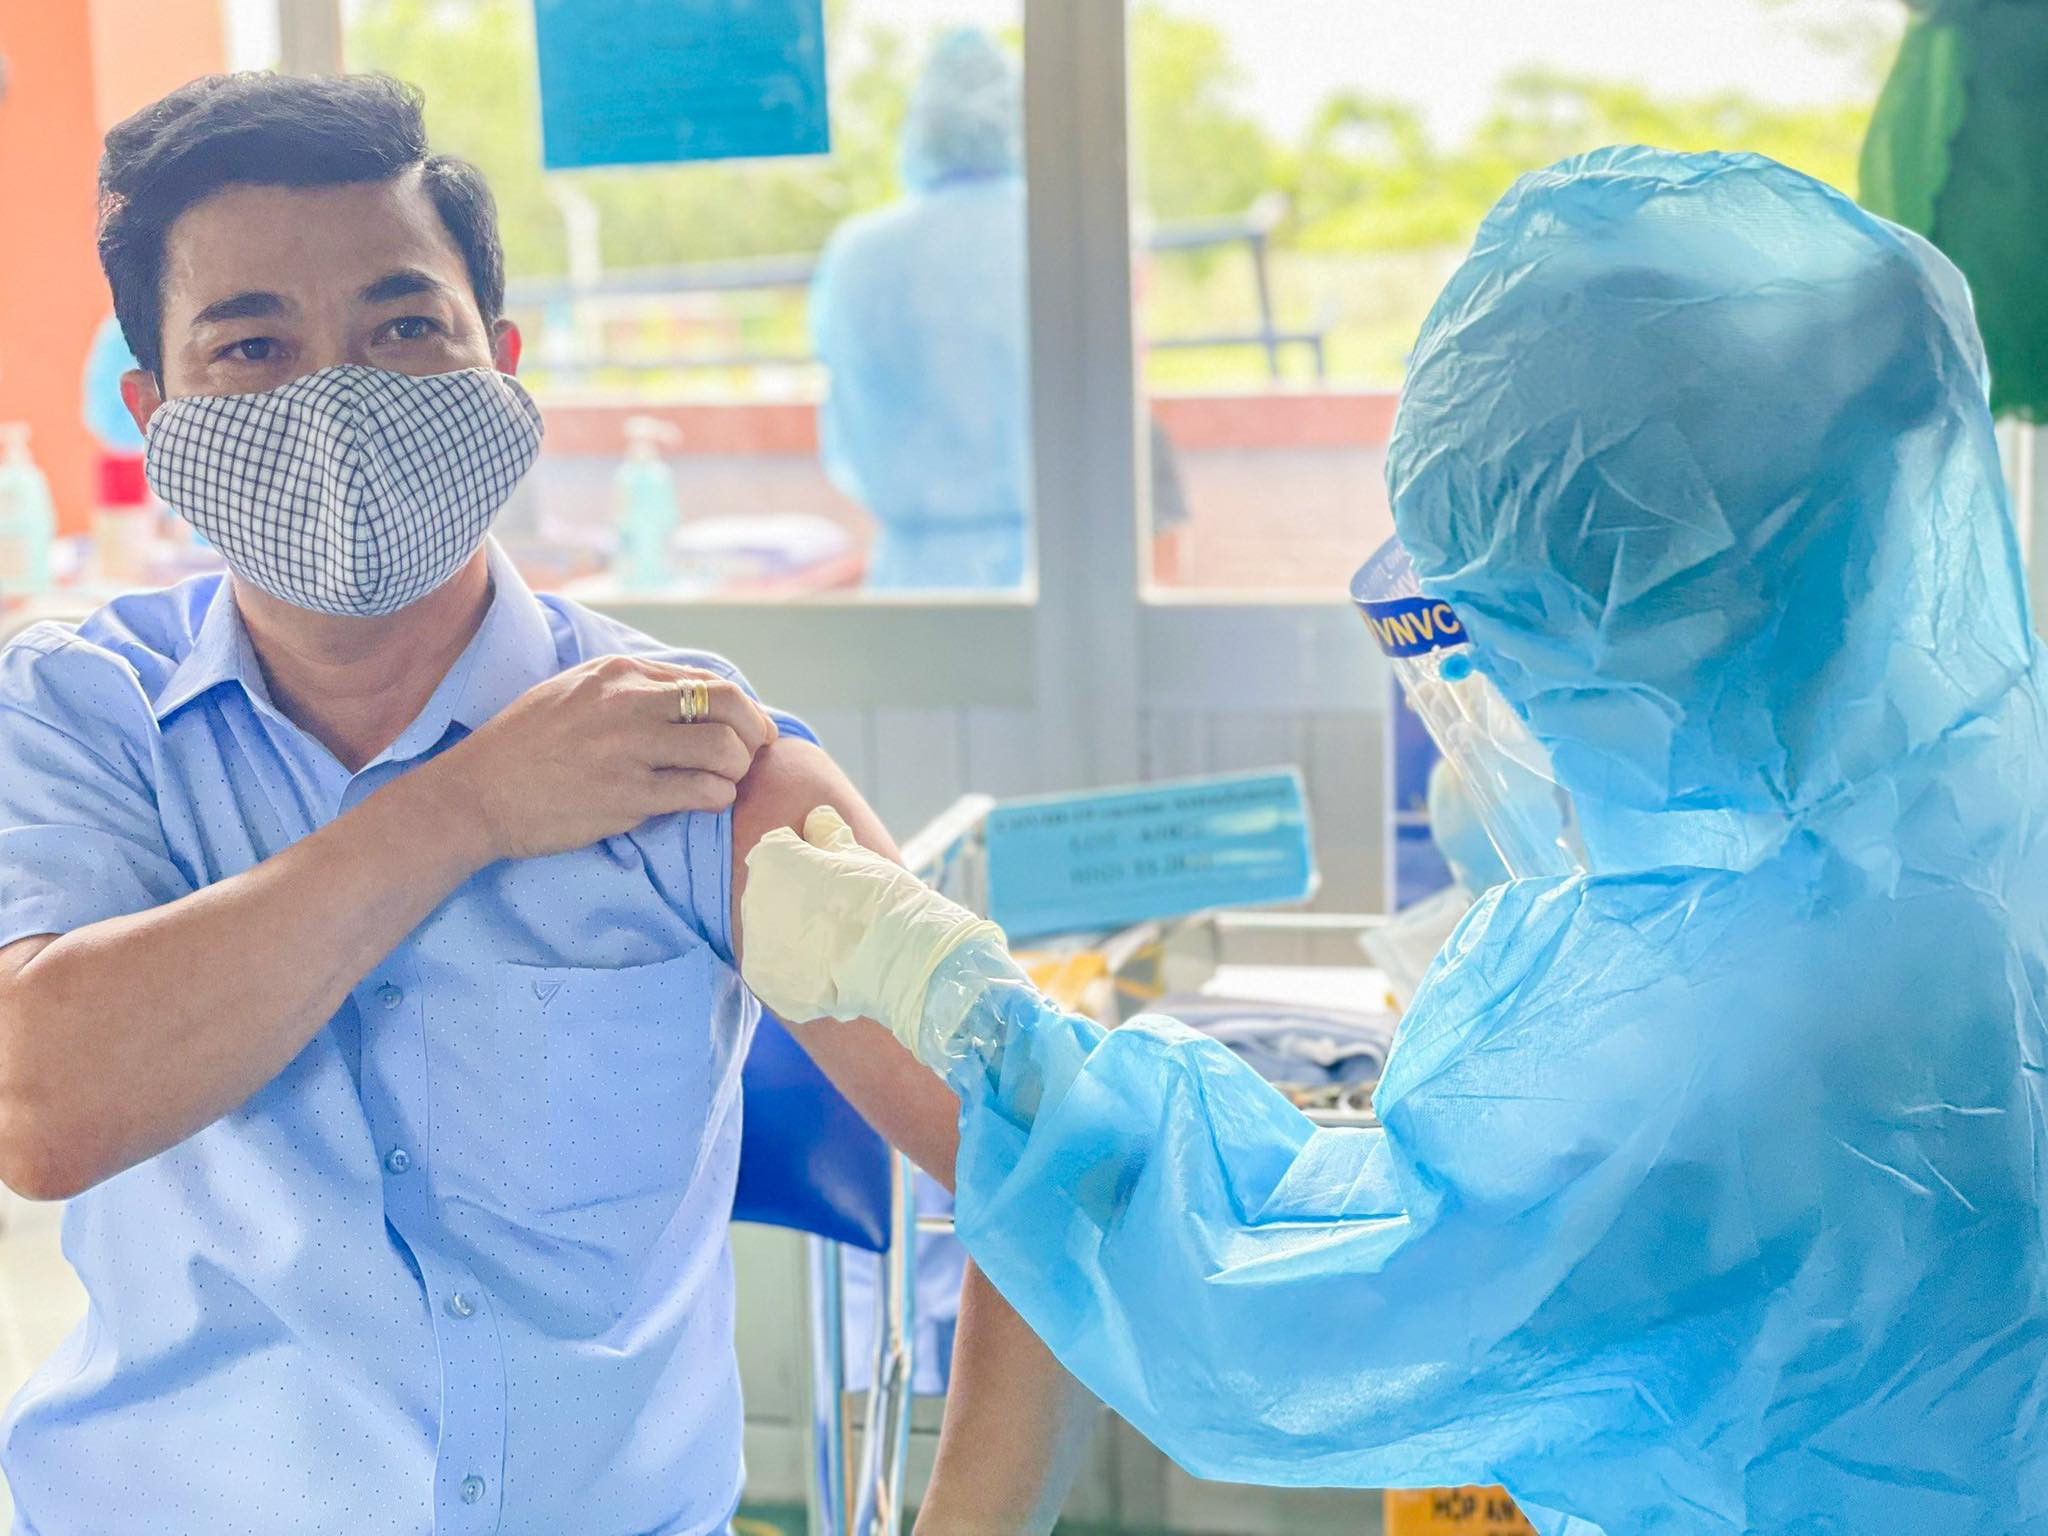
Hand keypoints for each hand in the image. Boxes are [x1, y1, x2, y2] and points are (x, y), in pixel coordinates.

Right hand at [430, 655, 777, 862]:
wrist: (477, 793)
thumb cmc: (525, 745)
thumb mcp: (575, 692)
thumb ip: (630, 689)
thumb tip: (691, 697)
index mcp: (619, 673)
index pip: (706, 681)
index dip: (740, 707)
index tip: (747, 729)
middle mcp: (628, 702)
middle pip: (727, 705)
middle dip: (753, 731)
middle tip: (754, 754)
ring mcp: (628, 748)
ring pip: (722, 749)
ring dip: (736, 769)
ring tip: (723, 782)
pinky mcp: (627, 794)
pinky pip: (701, 791)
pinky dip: (717, 798)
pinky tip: (706, 802)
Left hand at [742, 805, 997, 1045]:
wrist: (898, 960)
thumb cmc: (881, 899)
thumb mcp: (858, 855)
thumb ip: (828, 835)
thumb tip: (818, 819)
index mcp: (770, 861)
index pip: (776, 849)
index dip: (804, 857)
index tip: (830, 871)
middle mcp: (751, 903)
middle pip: (767, 893)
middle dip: (791, 897)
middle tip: (834, 910)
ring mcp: (756, 949)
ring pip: (767, 935)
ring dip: (790, 935)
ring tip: (832, 942)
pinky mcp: (768, 986)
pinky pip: (776, 972)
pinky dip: (796, 971)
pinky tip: (827, 968)